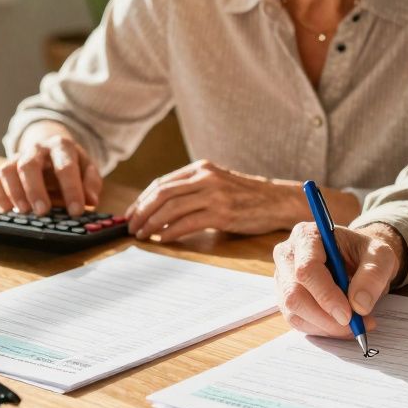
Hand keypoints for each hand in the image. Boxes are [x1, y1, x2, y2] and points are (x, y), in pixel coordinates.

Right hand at [0, 128, 101, 215]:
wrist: (50, 150)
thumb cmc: (71, 165)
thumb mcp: (87, 169)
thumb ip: (91, 183)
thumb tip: (91, 200)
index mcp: (61, 146)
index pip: (66, 167)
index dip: (71, 190)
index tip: (76, 211)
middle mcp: (36, 149)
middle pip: (29, 165)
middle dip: (35, 189)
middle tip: (43, 211)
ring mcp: (17, 158)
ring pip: (8, 171)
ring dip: (15, 193)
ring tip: (25, 212)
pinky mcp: (3, 169)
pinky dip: (0, 196)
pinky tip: (9, 210)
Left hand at [126, 160, 301, 240]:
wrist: (277, 201)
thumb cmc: (247, 196)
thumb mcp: (218, 183)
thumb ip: (193, 189)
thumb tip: (160, 207)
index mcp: (201, 168)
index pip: (161, 183)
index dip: (141, 200)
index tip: (130, 215)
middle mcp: (206, 177)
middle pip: (162, 194)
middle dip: (141, 212)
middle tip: (131, 228)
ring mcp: (214, 194)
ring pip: (171, 208)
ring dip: (152, 224)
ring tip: (143, 236)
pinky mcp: (223, 213)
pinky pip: (188, 223)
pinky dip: (171, 232)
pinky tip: (163, 239)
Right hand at [272, 222, 407, 337]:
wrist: (358, 260)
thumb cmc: (365, 253)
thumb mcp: (381, 256)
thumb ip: (373, 275)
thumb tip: (359, 305)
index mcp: (307, 236)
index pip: (306, 269)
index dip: (326, 295)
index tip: (348, 314)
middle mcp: (288, 255)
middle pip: (294, 294)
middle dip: (326, 317)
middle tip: (356, 325)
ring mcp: (283, 278)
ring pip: (294, 313)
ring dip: (326, 326)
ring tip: (355, 323)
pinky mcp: (285, 299)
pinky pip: (298, 322)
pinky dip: (322, 329)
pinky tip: (342, 324)